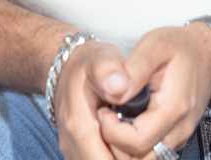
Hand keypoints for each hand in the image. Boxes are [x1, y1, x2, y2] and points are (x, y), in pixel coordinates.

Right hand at [52, 37, 130, 159]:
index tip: (142, 135)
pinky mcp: (80, 153)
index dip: (128, 153)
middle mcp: (73, 145)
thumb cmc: (88, 65)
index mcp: (79, 126)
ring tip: (135, 133)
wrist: (67, 70)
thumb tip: (120, 87)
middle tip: (143, 134)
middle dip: (129, 156)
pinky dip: (118, 155)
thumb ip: (109, 71)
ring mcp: (75, 151)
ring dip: (124, 156)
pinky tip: (127, 137)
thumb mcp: (101, 59)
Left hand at [96, 23, 210, 158]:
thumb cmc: (181, 47)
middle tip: (107, 118)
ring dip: (125, 148)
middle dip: (116, 144)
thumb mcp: (154, 46)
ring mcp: (180, 135)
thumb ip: (133, 69)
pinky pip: (154, 153)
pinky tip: (127, 126)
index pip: (137, 141)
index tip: (104, 111)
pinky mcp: (178, 136)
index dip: (112, 131)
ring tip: (115, 123)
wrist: (207, 50)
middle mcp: (180, 128)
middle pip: (141, 158)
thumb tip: (114, 91)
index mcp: (173, 108)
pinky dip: (136, 147)